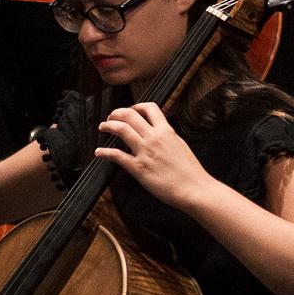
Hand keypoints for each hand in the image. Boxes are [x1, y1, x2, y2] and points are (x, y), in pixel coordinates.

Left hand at [96, 101, 216, 210]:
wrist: (194, 188)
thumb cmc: (190, 171)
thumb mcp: (181, 146)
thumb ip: (167, 137)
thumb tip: (158, 133)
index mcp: (167, 131)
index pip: (149, 108)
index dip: (136, 106)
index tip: (130, 111)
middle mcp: (154, 138)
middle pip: (130, 115)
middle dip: (116, 113)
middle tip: (111, 118)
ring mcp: (145, 152)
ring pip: (121, 129)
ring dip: (108, 126)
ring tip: (103, 127)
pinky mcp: (138, 168)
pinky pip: (116, 155)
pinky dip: (104, 152)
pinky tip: (99, 152)